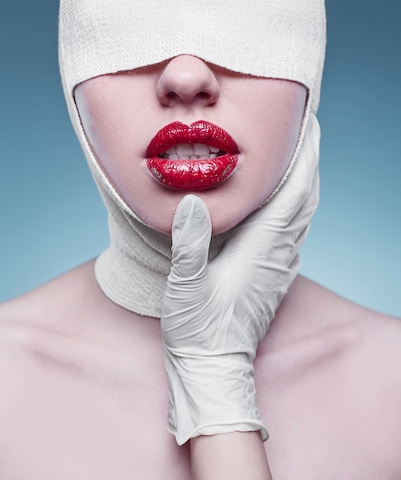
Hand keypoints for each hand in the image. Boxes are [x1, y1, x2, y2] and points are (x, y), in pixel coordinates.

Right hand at [161, 114, 319, 444]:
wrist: (214, 368)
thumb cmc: (199, 331)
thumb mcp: (185, 287)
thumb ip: (190, 245)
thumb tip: (192, 201)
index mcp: (261, 250)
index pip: (291, 194)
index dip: (302, 159)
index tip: (307, 127)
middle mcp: (279, 254)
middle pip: (306, 199)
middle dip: (309, 162)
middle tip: (307, 130)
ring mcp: (281, 266)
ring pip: (305, 215)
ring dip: (306, 182)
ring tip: (300, 156)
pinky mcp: (275, 275)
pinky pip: (297, 230)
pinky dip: (299, 205)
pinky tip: (287, 201)